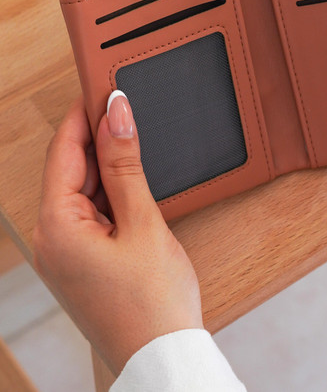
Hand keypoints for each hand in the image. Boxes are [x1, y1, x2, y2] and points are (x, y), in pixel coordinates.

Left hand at [33, 93, 202, 375]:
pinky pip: (91, 208)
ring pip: (82, 186)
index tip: (103, 82)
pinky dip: (111, 188)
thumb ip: (126, 163)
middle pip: (70, 166)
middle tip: (128, 103)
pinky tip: (134, 176)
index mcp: (56, 226)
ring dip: (107, 161)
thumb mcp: (142, 221)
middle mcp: (52, 237)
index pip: (64, 150)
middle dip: (98, 134)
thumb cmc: (152, 301)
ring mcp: (66, 250)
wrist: (162, 357)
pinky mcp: (83, 257)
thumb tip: (116, 113)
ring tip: (136, 137)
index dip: (83, 113)